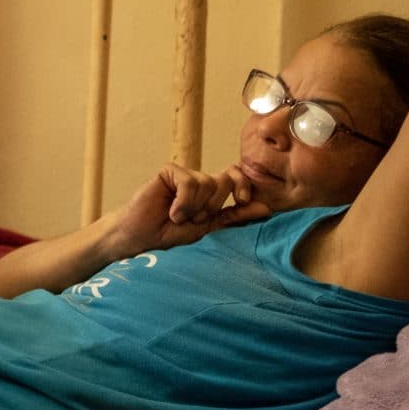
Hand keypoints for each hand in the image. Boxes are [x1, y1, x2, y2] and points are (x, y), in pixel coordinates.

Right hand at [107, 162, 270, 257]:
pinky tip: (171, 211)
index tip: (243, 200)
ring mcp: (184, 174)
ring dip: (194, 207)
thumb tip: (266, 208)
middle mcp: (200, 180)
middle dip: (213, 205)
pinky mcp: (169, 171)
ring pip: (207, 182)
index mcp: (212, 192)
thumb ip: (235, 215)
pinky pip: (189, 182)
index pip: (237, 175)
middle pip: (225, 180)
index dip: (244, 184)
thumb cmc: (171, 234)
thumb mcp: (209, 227)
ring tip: (178, 216)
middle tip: (195, 218)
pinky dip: (183, 202)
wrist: (141, 237)